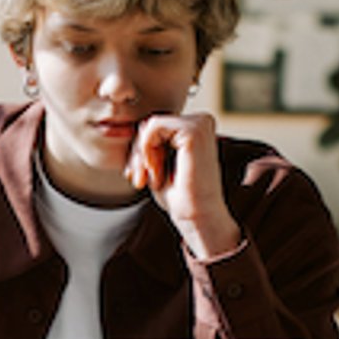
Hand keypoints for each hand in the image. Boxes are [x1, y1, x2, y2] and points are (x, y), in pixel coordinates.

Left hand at [125, 112, 241, 259]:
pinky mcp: (194, 130)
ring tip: (150, 178)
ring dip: (142, 154)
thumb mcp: (159, 163)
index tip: (136, 175)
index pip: (156, 126)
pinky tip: (155, 170)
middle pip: (151, 123)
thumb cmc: (180, 195)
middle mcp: (202, 121)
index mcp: (197, 128)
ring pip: (150, 125)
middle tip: (139, 179)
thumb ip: (151, 142)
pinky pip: (153, 126)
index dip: (141, 150)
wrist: (197, 216)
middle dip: (138, 153)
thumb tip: (139, 125)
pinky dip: (146, 149)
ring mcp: (200, 123)